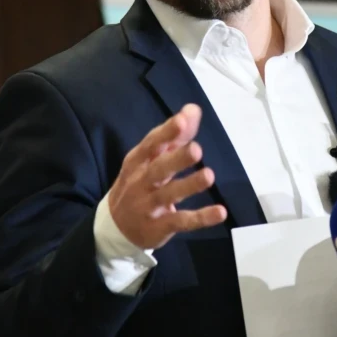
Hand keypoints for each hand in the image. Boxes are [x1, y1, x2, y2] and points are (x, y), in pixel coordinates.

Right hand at [107, 103, 227, 250]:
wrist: (116, 226)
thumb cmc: (139, 183)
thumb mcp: (151, 159)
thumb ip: (174, 135)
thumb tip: (193, 109)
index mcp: (138, 161)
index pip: (151, 144)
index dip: (166, 132)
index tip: (182, 120)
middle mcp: (141, 182)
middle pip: (158, 169)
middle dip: (177, 159)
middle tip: (197, 149)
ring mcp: (149, 206)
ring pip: (169, 194)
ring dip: (189, 186)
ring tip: (209, 176)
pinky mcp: (160, 227)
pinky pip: (181, 221)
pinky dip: (201, 218)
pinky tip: (220, 212)